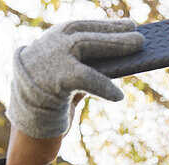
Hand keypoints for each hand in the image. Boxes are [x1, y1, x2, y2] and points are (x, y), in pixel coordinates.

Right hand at [6, 18, 143, 138]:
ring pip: (85, 44)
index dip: (106, 26)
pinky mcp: (52, 81)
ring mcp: (47, 61)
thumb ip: (84, 70)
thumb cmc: (52, 111)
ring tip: (139, 47)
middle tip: (141, 36)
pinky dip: (104, 86)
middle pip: (84, 34)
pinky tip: (119, 96)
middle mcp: (46, 47)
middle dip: (114, 32)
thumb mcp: (68, 85)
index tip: (129, 25)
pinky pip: (85, 77)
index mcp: (48, 45)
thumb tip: (118, 62)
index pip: (79, 28)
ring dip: (115, 44)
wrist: (28, 134)